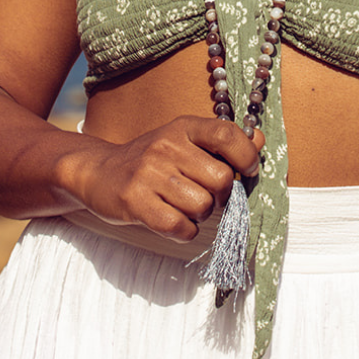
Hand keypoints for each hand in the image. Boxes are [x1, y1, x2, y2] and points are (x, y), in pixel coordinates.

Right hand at [68, 116, 263, 241]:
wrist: (99, 172)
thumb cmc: (152, 160)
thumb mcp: (185, 141)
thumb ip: (222, 142)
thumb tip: (259, 142)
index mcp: (183, 127)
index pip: (227, 135)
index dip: (246, 156)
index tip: (246, 170)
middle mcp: (167, 146)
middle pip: (221, 180)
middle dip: (221, 196)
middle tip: (206, 196)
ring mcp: (149, 174)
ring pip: (203, 207)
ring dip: (201, 215)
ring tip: (185, 207)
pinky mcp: (135, 202)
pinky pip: (181, 227)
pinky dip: (184, 231)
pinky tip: (173, 220)